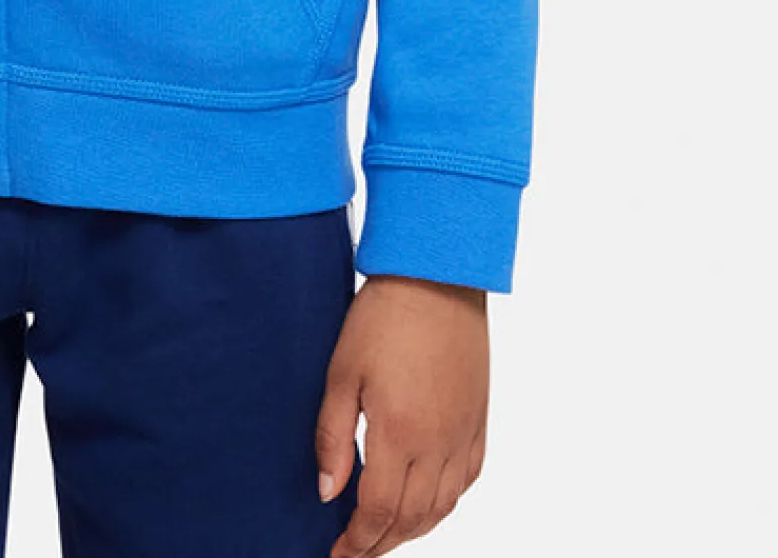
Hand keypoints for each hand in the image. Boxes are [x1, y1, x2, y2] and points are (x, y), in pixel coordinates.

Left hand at [316, 272, 488, 554]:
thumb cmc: (383, 317)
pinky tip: (428, 502)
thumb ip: (333, 437)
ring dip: (414, 529)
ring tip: (386, 534)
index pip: (380, 512)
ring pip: (444, 506)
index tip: (339, 554)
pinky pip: (468, 479)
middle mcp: (439, 442)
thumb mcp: (342, 372)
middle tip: (356, 551)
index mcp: (401, 433)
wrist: (436, 277)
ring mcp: (465, 433)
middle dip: (382, 543)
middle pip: (413, 519)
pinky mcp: (479, 419)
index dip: (358, 542)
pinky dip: (446, 503)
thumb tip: (328, 493)